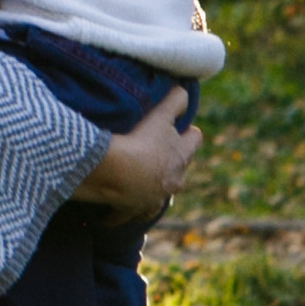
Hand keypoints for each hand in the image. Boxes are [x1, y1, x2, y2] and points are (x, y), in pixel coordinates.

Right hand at [76, 87, 201, 220]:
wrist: (120, 175)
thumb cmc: (142, 143)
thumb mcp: (160, 115)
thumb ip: (175, 100)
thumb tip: (184, 90)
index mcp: (181, 156)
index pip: (195, 139)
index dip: (188, 132)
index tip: (179, 128)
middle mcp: (173, 181)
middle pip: (179, 173)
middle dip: (170, 166)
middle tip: (154, 155)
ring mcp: (155, 199)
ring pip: (158, 198)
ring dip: (150, 192)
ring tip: (135, 186)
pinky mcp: (134, 212)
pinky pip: (129, 215)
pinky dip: (121, 213)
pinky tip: (110, 214)